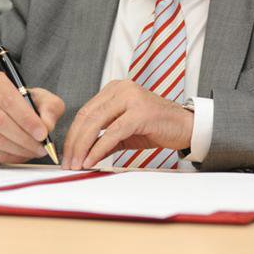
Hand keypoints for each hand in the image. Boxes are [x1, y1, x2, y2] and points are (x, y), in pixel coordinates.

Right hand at [0, 71, 64, 162]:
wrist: (2, 109)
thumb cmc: (23, 102)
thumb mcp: (41, 98)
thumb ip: (49, 109)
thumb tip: (47, 126)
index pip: (9, 101)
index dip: (27, 119)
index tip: (42, 134)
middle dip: (23, 138)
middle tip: (40, 148)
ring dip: (15, 149)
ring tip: (33, 152)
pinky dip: (5, 156)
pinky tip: (19, 155)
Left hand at [62, 81, 194, 169]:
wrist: (186, 127)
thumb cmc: (157, 127)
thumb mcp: (125, 132)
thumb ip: (104, 139)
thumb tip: (82, 155)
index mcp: (115, 89)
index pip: (85, 111)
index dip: (73, 134)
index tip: (66, 154)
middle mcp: (122, 88)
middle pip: (87, 116)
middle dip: (74, 142)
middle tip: (68, 163)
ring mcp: (132, 98)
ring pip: (96, 123)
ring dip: (83, 147)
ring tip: (77, 164)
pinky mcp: (140, 113)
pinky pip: (112, 133)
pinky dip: (99, 149)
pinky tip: (92, 161)